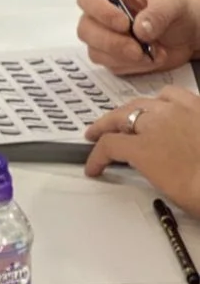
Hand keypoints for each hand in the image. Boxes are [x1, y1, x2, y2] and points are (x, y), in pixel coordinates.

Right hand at [77, 0, 199, 74]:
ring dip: (123, 57)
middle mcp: (103, 15)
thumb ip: (158, 12)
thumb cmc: (178, 12)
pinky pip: (111, 66)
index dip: (99, 11)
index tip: (123, 23)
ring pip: (95, 51)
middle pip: (86, 29)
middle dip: (111, 42)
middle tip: (137, 48)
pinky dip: (132, 66)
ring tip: (152, 53)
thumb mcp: (174, 4)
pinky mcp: (113, 58)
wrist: (189, 35)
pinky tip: (150, 59)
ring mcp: (105, 38)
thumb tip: (139, 28)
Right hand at [84, 88, 199, 215]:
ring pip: (142, 102)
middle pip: (119, 117)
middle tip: (95, 134)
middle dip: (104, 127)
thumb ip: (150, 170)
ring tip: (125, 118)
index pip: (109, 147)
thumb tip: (147, 167)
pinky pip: (171, 94)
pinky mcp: (195, 106)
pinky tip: (161, 105)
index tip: (94, 165)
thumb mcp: (168, 189)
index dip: (96, 157)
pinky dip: (160, 100)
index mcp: (144, 149)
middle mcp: (156, 124)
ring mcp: (176, 111)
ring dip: (129, 111)